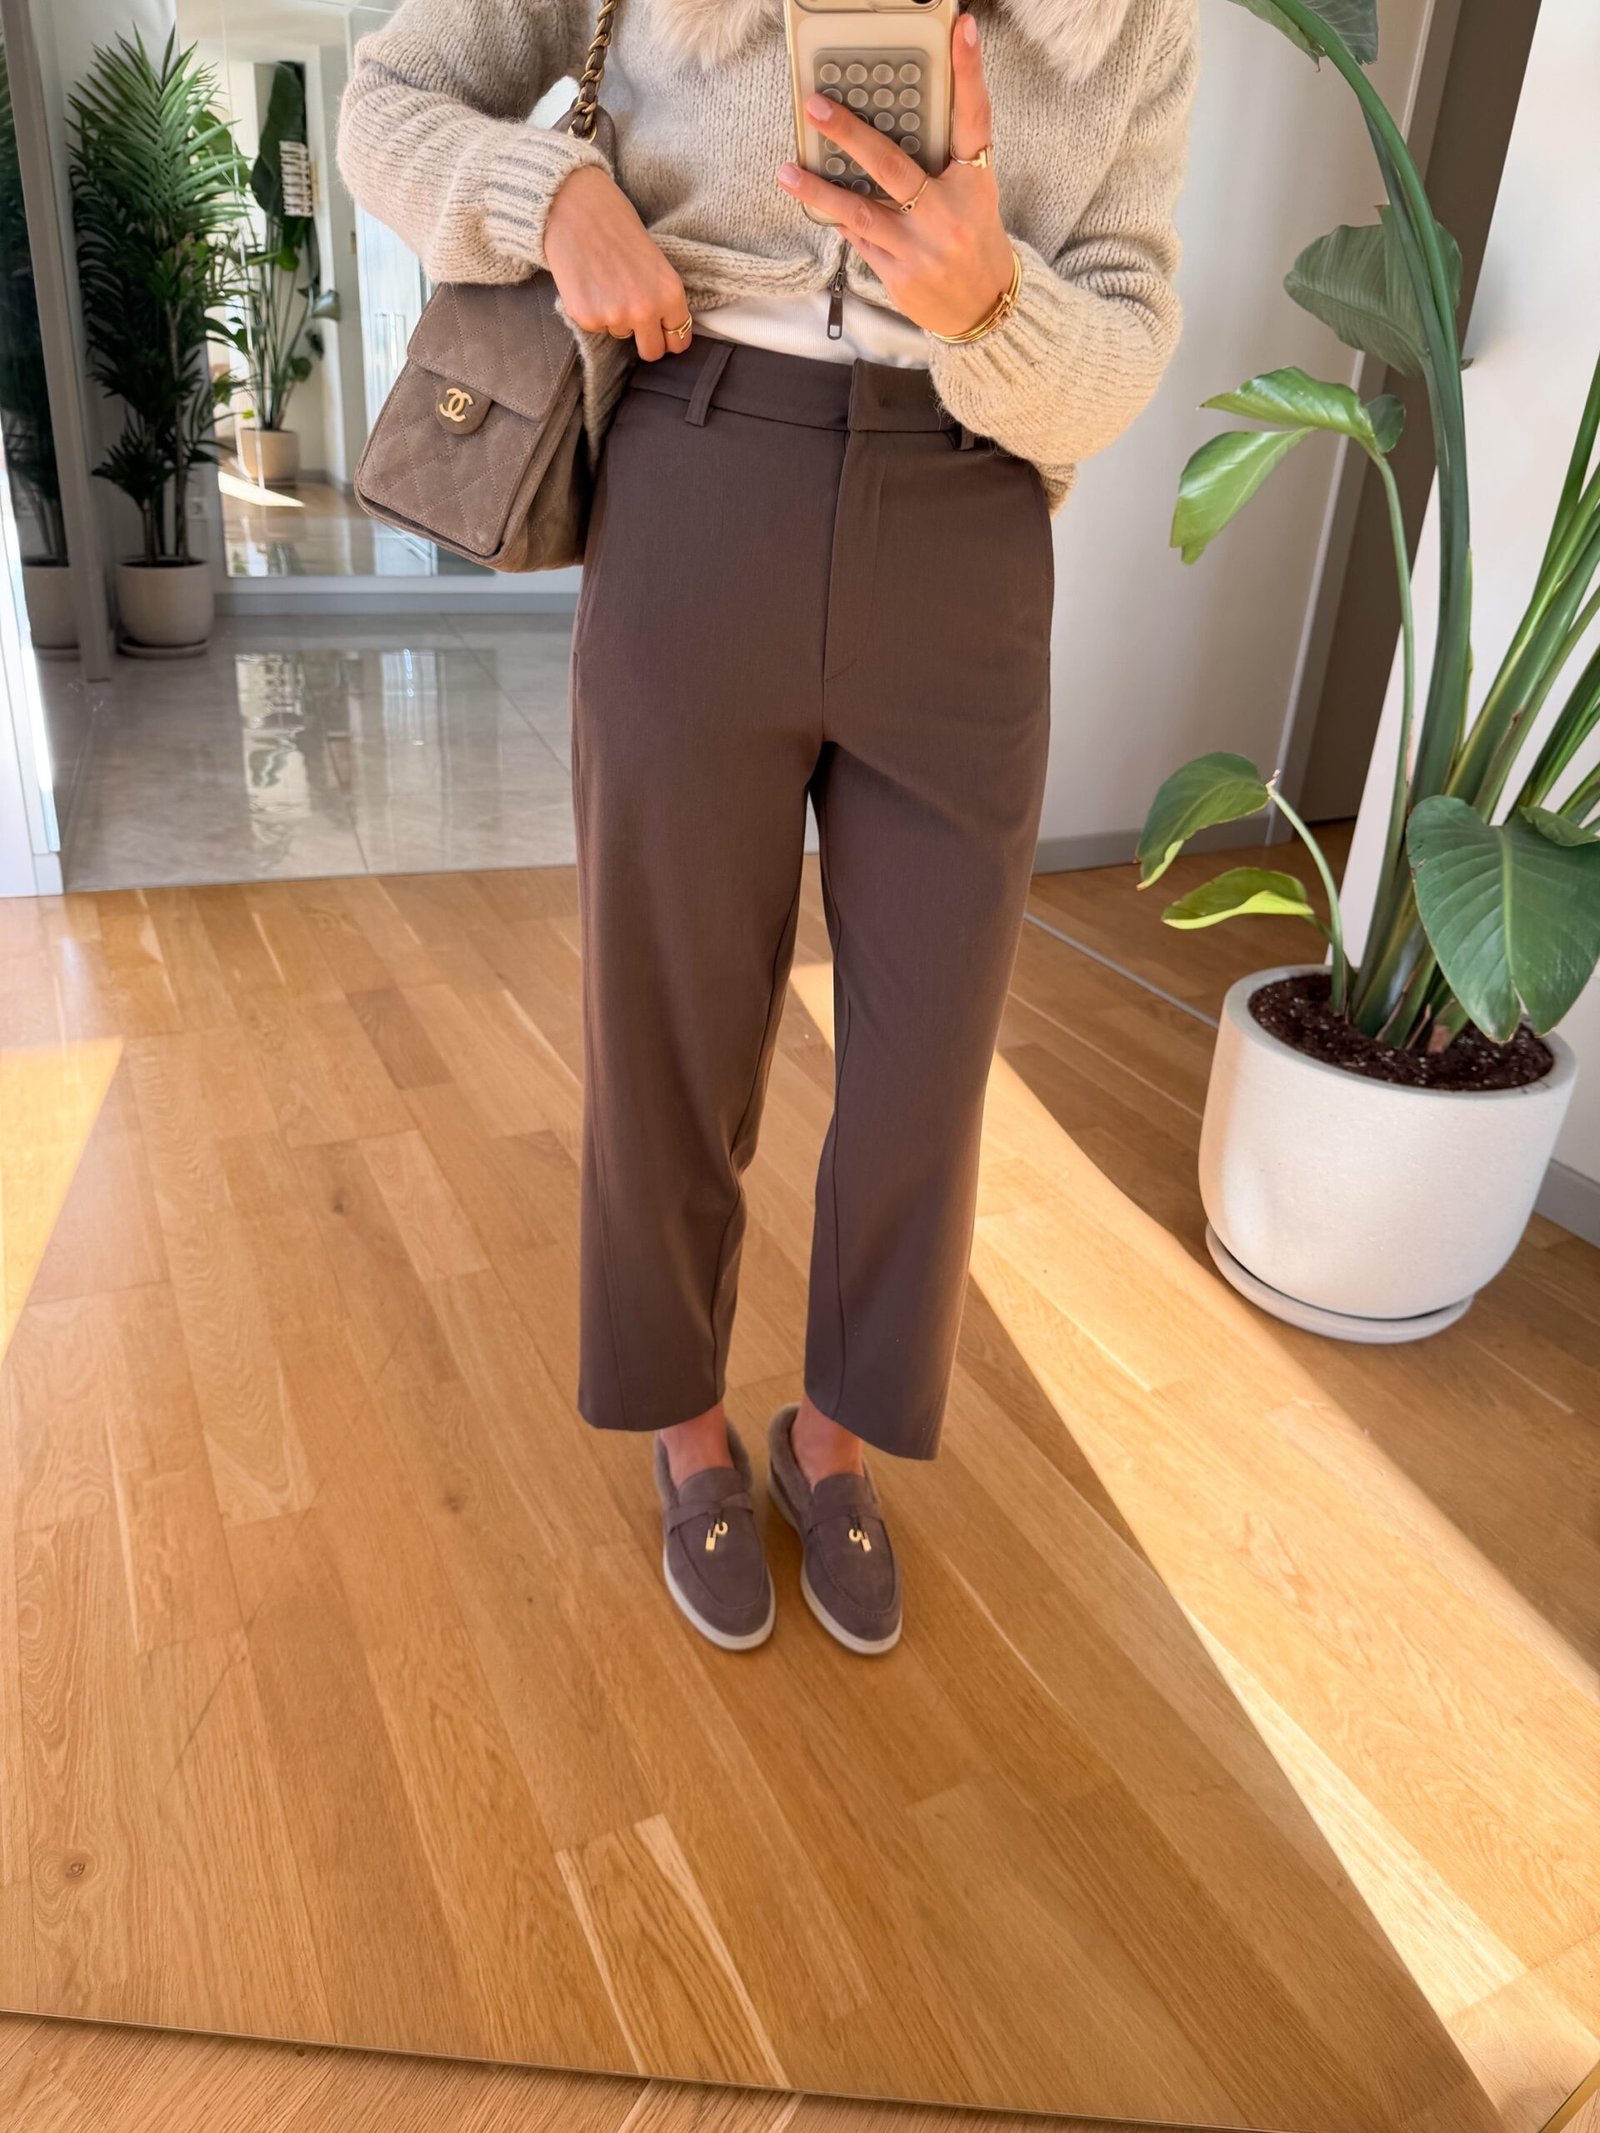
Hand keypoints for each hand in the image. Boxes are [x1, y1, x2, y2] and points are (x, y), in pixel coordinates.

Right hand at [544, 164, 692, 359]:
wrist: (576, 208)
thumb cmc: (618, 226)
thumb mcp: (656, 262)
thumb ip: (662, 296)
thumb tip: (663, 327)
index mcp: (670, 295)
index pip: (678, 341)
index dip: (669, 337)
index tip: (661, 332)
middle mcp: (646, 311)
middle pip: (651, 352)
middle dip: (644, 339)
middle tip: (632, 317)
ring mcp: (615, 317)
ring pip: (620, 334)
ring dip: (614, 316)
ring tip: (604, 281)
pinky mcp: (587, 318)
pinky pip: (595, 326)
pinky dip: (590, 310)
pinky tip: (587, 282)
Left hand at [777, 12, 1013, 340]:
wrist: (984, 308)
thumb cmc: (973, 239)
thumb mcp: (974, 193)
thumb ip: (944, 158)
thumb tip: (894, 119)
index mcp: (974, 182)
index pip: (973, 118)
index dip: (968, 72)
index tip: (960, 30)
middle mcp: (948, 213)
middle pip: (893, 166)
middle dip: (850, 134)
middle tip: (816, 106)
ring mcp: (920, 248)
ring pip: (861, 212)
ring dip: (820, 190)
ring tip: (786, 170)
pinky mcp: (898, 275)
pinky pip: (859, 239)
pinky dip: (838, 218)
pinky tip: (812, 201)